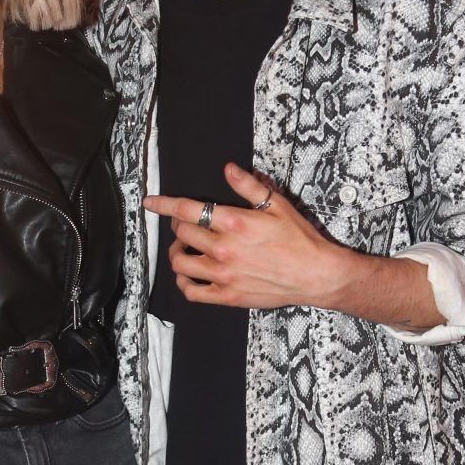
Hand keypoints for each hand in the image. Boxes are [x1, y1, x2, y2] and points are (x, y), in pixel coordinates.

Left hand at [144, 162, 357, 310]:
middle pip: (181, 233)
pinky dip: (184, 282)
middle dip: (179, 226)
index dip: (164, 204)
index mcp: (234, 223)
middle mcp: (223, 249)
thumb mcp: (277, 205)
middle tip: (189, 225)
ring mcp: (223, 274)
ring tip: (187, 248)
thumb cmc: (299, 239)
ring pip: (180, 262)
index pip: (187, 209)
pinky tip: (190, 274)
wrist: (314, 274)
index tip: (150, 202)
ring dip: (178, 252)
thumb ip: (248, 186)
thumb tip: (228, 169)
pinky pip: (191, 292)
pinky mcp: (227, 295)